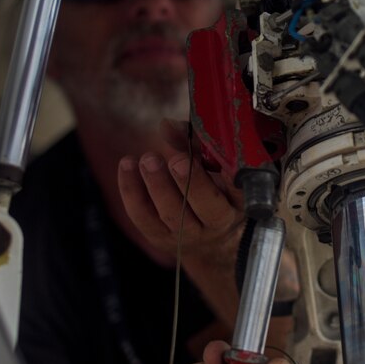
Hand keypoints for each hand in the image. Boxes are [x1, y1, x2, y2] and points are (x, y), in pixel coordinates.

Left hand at [118, 120, 242, 260]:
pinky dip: (131, 190)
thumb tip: (167, 126)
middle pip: (206, 208)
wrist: (209, 237)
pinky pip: (142, 216)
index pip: (238, 193)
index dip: (229, 177)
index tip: (216, 157)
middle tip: (176, 160)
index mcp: (237, 205)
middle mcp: (216, 226)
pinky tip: (126, 165)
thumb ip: (196, 145)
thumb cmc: (216, 191)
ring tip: (147, 159)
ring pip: (171, 214)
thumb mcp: (216, 168)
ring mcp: (186, 235)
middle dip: (189, 183)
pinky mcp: (159, 237)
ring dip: (157, 185)